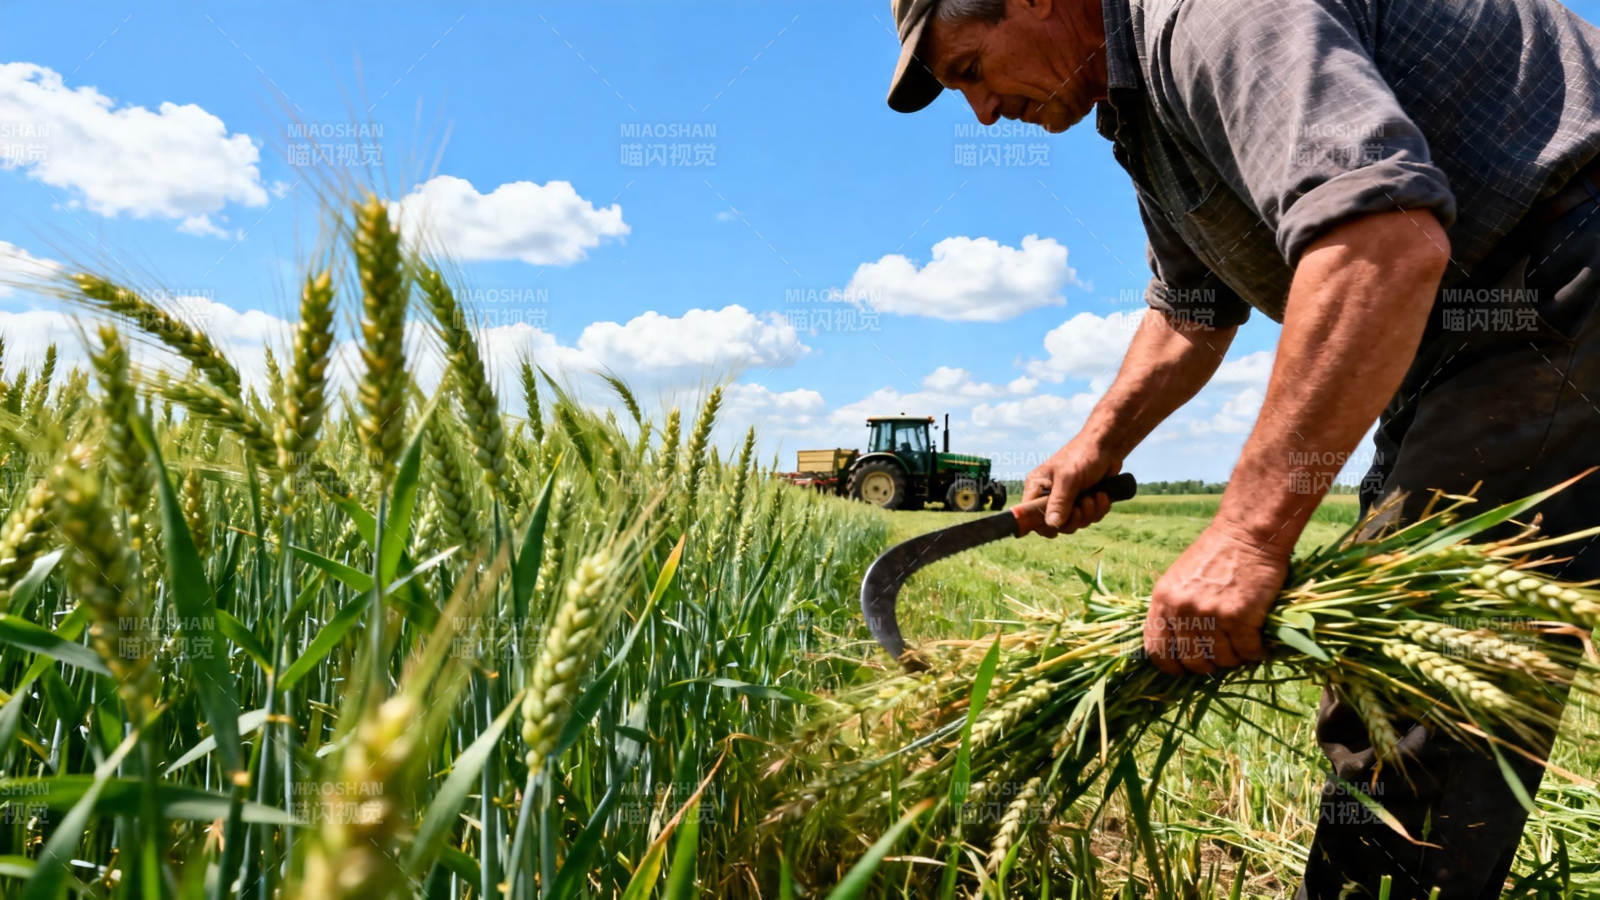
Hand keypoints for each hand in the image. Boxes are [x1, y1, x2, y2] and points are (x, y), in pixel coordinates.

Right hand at [1022, 438, 1122, 537]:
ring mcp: (1067, 500)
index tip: (1059, 526)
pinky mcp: (1082, 502)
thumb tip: (1052, 524)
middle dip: (1075, 518)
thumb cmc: (1083, 455)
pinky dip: (1098, 509)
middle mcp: (1049, 495)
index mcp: (1037, 487)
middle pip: (1056, 525)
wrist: (1108, 446)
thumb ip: (1060, 502)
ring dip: (1089, 513)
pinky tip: (1102, 495)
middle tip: (1084, 505)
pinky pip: (1089, 518)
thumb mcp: (1069, 478)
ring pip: (1075, 523)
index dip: (1043, 525)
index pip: (1031, 516)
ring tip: (1095, 495)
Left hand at [1142, 520, 1287, 674]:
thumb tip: (1177, 650)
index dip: (1171, 666)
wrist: (1247, 533)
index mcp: (1162, 600)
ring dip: (1235, 658)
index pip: (1156, 650)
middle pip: (1191, 661)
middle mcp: (1182, 610)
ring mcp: (1210, 614)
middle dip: (1209, 665)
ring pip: (1222, 660)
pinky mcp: (1239, 617)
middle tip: (1223, 655)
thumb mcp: (1179, 579)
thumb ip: (1174, 610)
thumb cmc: (1215, 554)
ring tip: (1244, 645)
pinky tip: (1261, 644)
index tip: (1185, 668)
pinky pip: (1248, 652)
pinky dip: (1257, 652)